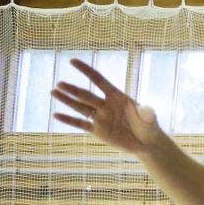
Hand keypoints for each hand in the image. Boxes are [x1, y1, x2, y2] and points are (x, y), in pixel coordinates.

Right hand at [51, 59, 168, 154]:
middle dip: (73, 89)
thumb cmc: (148, 126)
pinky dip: (68, 120)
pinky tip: (55, 115)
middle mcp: (105, 104)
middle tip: (60, 83)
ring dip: (67, 100)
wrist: (146, 143)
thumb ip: (147, 112)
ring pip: (80, 107)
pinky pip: (80, 124)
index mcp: (116, 96)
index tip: (72, 61)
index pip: (98, 80)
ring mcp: (100, 117)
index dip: (86, 71)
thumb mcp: (150, 119)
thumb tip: (148, 108)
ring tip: (54, 92)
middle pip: (86, 95)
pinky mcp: (97, 131)